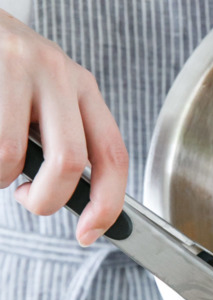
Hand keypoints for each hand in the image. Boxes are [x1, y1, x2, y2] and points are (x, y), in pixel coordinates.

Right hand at [0, 10, 128, 245]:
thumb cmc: (9, 71)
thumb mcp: (49, 95)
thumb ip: (67, 136)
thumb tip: (82, 203)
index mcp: (83, 87)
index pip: (113, 155)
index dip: (108, 204)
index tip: (89, 232)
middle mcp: (58, 73)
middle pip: (70, 162)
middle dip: (46, 199)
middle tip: (28, 198)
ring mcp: (19, 67)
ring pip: (11, 154)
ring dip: (0, 177)